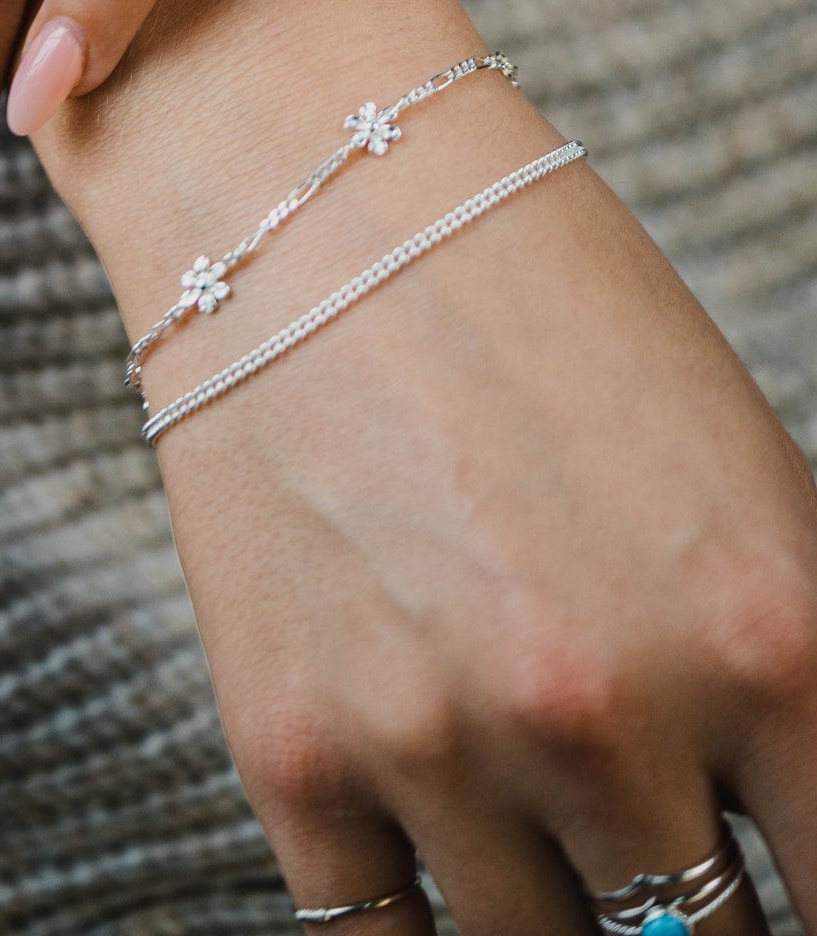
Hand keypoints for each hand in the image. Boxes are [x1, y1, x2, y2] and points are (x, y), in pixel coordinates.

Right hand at [36, 0, 816, 932]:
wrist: (303, 192)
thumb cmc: (532, 300)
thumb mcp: (731, 477)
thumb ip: (775, 678)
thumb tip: (775, 833)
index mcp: (770, 630)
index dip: (807, 884)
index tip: (764, 867)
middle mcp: (609, 711)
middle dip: (691, 900)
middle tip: (650, 823)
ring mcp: (436, 742)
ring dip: (557, 897)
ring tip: (530, 790)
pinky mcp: (290, 751)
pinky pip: (377, 931)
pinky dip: (421, 901)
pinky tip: (434, 820)